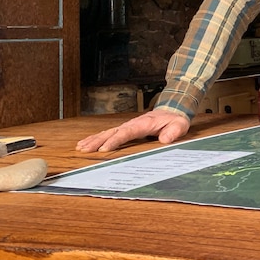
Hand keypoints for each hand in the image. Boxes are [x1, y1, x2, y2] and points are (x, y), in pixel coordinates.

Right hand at [75, 109, 189, 152]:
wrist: (172, 110)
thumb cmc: (175, 119)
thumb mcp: (179, 125)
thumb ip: (173, 131)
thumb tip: (165, 139)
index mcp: (143, 124)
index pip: (126, 132)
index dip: (115, 140)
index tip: (105, 149)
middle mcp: (132, 124)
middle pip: (112, 132)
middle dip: (98, 140)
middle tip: (85, 149)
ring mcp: (127, 125)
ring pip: (108, 132)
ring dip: (94, 139)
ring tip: (81, 147)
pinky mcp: (125, 128)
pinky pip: (109, 133)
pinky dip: (97, 137)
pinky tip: (87, 142)